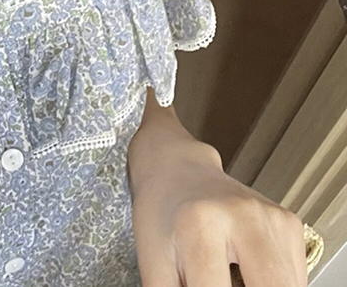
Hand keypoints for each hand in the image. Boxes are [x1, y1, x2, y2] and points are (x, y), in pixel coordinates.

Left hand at [127, 128, 308, 286]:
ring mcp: (272, 218)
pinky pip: (294, 278)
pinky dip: (273, 285)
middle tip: (226, 286)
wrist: (177, 170)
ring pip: (288, 286)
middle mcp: (243, 216)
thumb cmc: (162, 216)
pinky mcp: (290, 224)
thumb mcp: (151, 261)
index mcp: (200, 225)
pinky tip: (249, 277)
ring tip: (230, 280)